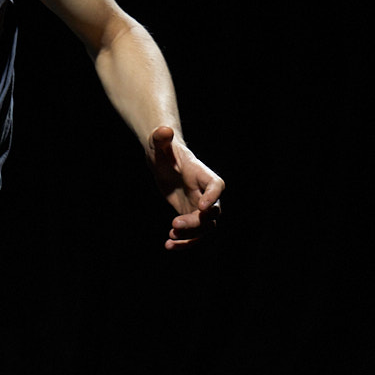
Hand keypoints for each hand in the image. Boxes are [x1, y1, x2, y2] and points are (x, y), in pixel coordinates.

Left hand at [149, 126, 223, 249]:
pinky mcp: (190, 215)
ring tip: (170, 240)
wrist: (162, 162)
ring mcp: (199, 206)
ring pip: (205, 228)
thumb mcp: (158, 143)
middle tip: (174, 225)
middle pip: (212, 213)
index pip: (217, 186)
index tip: (201, 207)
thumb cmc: (163, 150)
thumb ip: (161, 138)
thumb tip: (164, 130)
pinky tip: (169, 244)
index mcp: (203, 174)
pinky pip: (193, 233)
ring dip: (191, 237)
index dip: (213, 197)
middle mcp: (206, 193)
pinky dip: (184, 241)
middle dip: (196, 222)